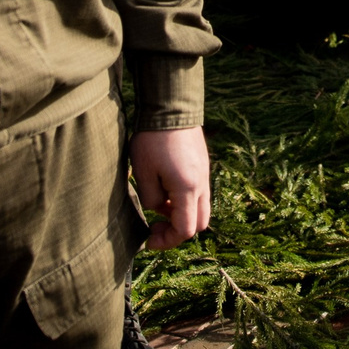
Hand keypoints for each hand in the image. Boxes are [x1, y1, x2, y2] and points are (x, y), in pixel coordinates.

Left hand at [129, 126, 211, 250]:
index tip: (149, 240)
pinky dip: (185, 201)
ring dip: (182, 215)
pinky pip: (199, 194)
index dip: (167, 241)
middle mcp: (202, 184)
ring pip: (201, 209)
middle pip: (200, 224)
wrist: (171, 108)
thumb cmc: (152, 140)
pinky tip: (166, 189)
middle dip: (178, 232)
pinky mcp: (202, 166)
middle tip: (156, 227)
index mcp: (188, 189)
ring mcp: (205, 175)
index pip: (185, 230)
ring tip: (160, 206)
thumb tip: (159, 210)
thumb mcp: (143, 174)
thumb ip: (151, 200)